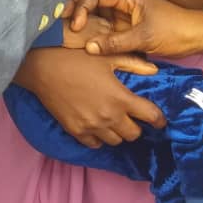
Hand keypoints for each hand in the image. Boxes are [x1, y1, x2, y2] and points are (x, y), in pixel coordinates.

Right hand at [15, 47, 164, 148]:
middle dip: (136, 126)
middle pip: (134, 134)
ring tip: (113, 120)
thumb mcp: (107, 58)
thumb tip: (154, 70)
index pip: (150, 116)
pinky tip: (96, 125)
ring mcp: (91, 126)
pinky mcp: (76, 131)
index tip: (159, 120)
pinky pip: (95, 144)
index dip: (159, 119)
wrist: (43, 68)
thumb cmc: (76, 58)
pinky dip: (99, 137)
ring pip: (115, 141)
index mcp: (120, 98)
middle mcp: (108, 116)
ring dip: (118, 132)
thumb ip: (133, 64)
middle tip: (131, 116)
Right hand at [70, 0, 202, 58]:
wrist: (196, 37)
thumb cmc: (175, 30)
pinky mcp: (124, 29)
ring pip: (94, 15)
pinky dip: (91, 34)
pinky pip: (102, 29)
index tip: (75, 26)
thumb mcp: (145, 37)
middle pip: (90, 0)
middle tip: (59, 24)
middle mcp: (121, 4)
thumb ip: (116, 42)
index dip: (81, 7)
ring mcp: (122, 16)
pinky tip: (81, 43)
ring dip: (81, 22)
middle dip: (74, 10)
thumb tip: (89, 48)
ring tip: (65, 34)